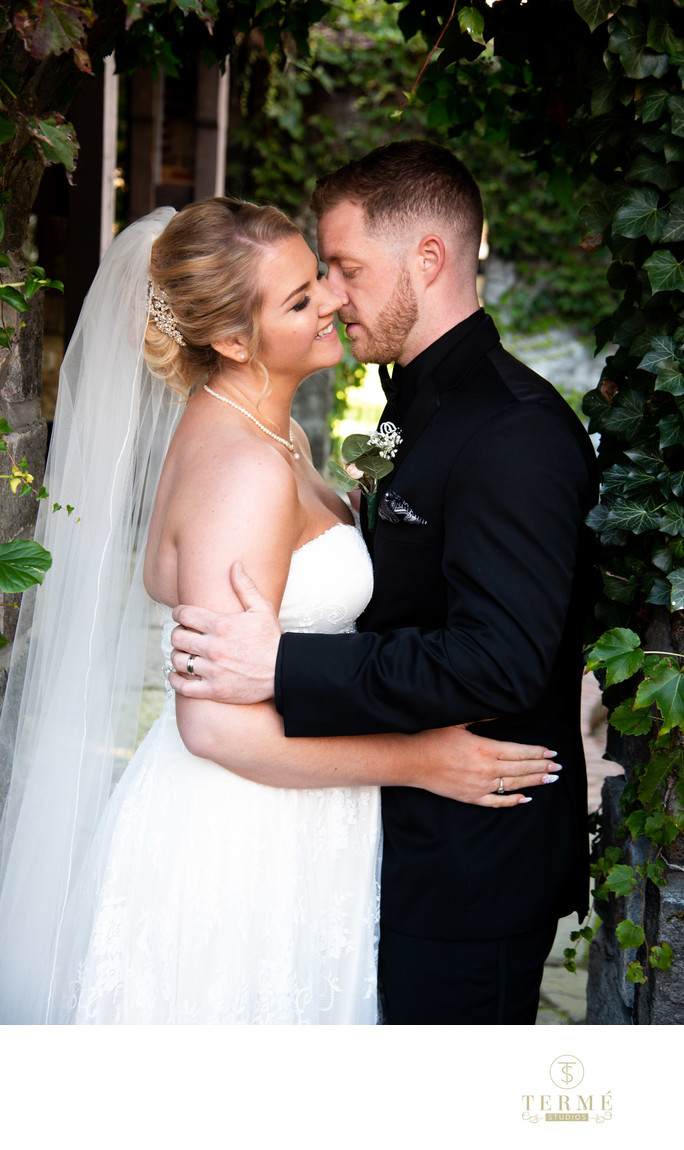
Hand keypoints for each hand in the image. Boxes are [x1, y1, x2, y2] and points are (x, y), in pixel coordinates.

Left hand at [169, 562, 281, 702]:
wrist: (284, 671)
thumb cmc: (272, 639)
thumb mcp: (262, 609)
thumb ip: (245, 586)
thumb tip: (234, 564)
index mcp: (222, 625)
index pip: (183, 614)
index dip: (179, 613)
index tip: (182, 616)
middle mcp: (214, 647)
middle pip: (177, 637)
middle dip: (178, 634)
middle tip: (184, 635)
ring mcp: (213, 670)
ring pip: (177, 660)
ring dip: (177, 656)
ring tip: (183, 654)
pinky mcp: (214, 690)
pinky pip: (183, 686)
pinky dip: (176, 680)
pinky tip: (179, 674)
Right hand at [415, 724, 559, 807]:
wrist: (412, 761)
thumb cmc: (433, 738)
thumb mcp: (458, 722)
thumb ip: (483, 718)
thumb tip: (502, 711)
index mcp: (485, 749)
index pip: (519, 751)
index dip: (537, 752)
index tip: (552, 753)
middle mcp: (486, 769)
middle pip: (521, 768)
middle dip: (542, 767)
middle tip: (558, 767)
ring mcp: (479, 786)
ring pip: (514, 785)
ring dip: (534, 782)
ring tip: (550, 779)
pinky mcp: (470, 797)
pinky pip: (497, 802)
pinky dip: (512, 801)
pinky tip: (525, 798)